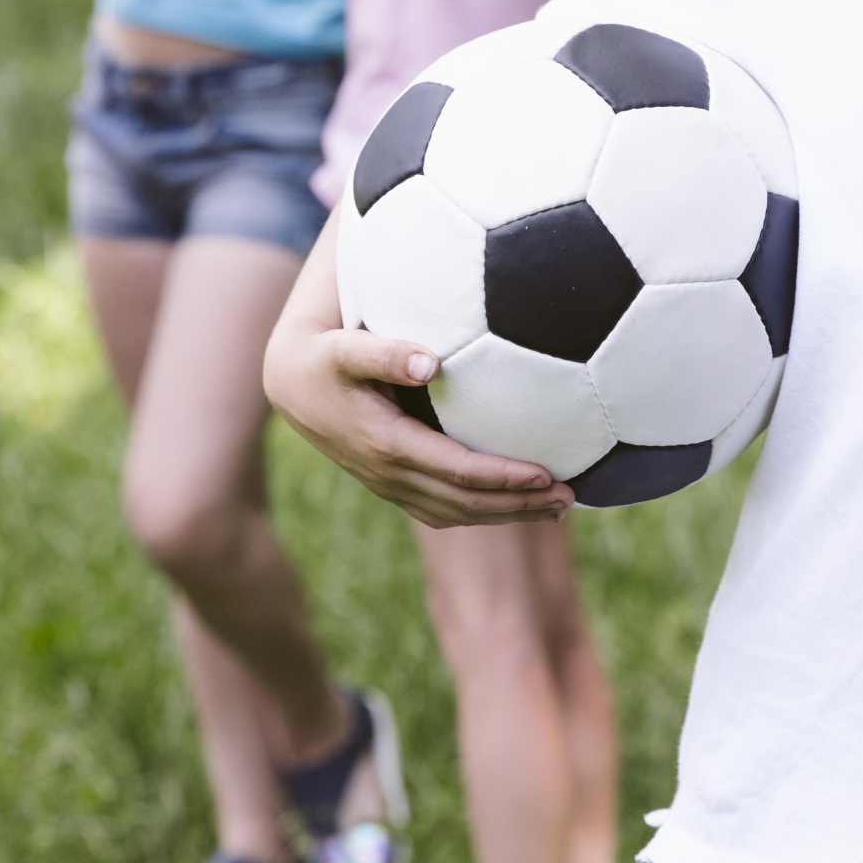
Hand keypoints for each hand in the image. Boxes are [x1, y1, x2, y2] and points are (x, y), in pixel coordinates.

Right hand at [264, 215, 574, 527]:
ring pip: (457, 513)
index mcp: (386, 445)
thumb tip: (431, 362)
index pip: (456, 471)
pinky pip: (444, 510)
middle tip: (570, 498)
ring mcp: (391, 485)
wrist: (291, 385)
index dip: (502, 477)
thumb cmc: (325, 357)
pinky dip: (484, 511)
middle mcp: (390, 474)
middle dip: (518, 504)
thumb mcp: (346, 348)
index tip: (546, 474)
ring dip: (508, 514)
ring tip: (558, 508)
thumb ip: (385, 352)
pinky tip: (517, 503)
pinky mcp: (394, 484)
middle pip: (465, 503)